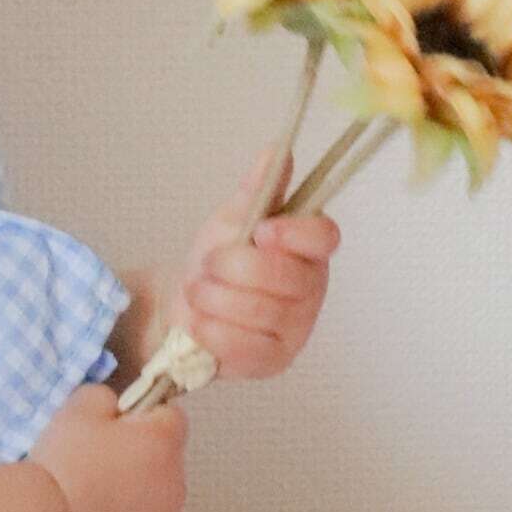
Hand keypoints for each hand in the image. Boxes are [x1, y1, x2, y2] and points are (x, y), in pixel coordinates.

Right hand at [29, 382, 188, 511]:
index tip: (114, 430)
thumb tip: (117, 410)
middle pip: (167, 462)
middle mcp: (177, 483)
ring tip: (95, 502)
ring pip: (160, 501)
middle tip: (98, 467)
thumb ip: (108, 398)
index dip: (142, 419)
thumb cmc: (63, 460)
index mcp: (164, 442)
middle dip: (142, 459)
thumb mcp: (79, 407)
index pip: (170, 417)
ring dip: (139, 496)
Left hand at [165, 146, 341, 380]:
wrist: (186, 305)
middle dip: (236, 267)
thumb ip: (257, 190)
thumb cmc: (218, 260)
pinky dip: (212, 331)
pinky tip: (197, 322)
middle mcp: (311, 289)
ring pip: (261, 313)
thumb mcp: (232, 220)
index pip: (325, 237)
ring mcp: (296, 329)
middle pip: (287, 278)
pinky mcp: (273, 361)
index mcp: (308, 248)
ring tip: (198, 290)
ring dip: (216, 298)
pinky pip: (245, 347)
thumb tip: (276, 151)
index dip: (296, 234)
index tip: (263, 231)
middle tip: (208, 262)